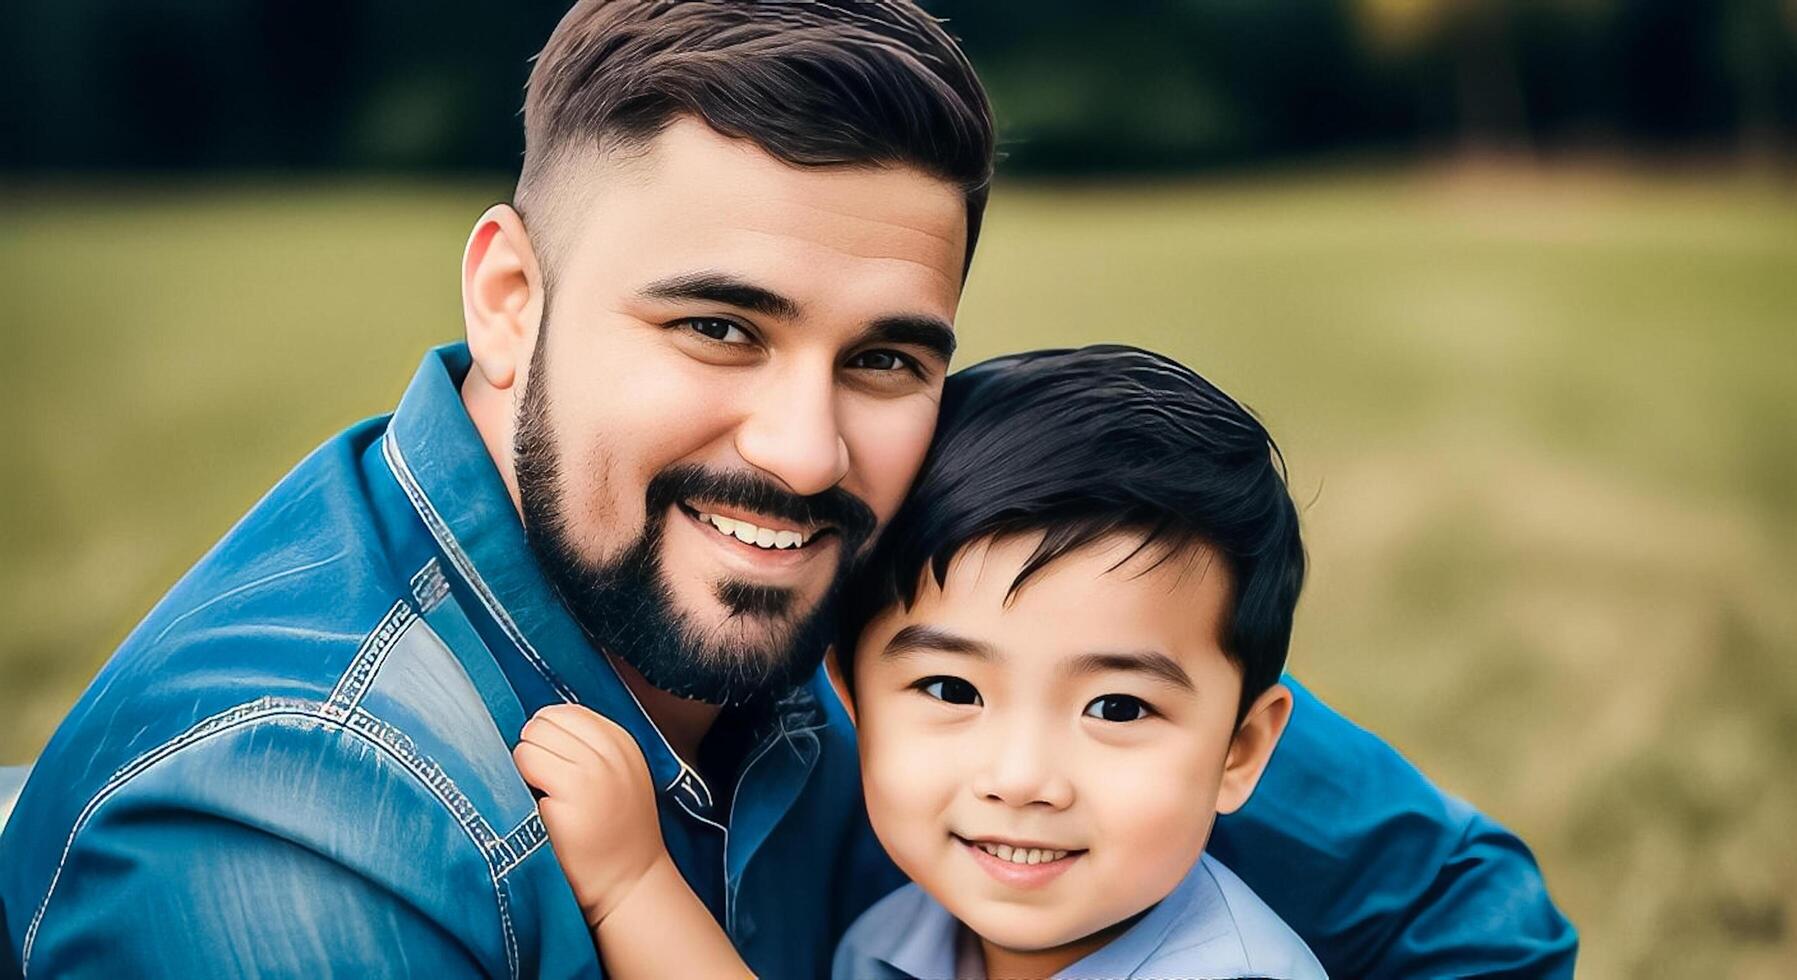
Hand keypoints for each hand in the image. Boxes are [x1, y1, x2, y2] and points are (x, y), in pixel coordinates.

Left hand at [513, 704, 667, 927]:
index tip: (555, 764)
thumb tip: (539, 722)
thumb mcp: (620, 775)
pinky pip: (524, 766)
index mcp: (622, 743)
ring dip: (526, 767)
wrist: (630, 882)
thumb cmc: (617, 831)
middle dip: (535, 748)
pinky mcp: (570, 795)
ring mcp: (591, 773)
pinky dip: (522, 786)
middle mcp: (610, 753)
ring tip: (547, 797)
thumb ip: (593, 746)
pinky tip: (545, 813)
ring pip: (530, 741)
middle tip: (547, 784)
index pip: (568, 712)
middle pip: (544, 722)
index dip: (550, 736)